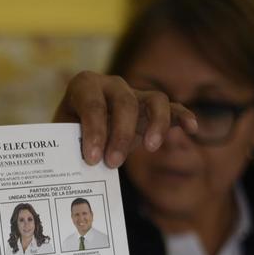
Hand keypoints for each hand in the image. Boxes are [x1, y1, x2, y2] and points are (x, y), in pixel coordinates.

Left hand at [53, 71, 197, 168]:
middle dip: (120, 135)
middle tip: (112, 163)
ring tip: (150, 148)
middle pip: (125, 102)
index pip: (92, 103)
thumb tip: (73, 170)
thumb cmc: (67, 136)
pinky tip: (191, 129)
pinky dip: (183, 116)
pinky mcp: (151, 109)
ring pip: (155, 99)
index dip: (94, 131)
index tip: (92, 159)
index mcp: (84, 86)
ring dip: (155, 124)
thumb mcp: (62, 139)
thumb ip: (69, 147)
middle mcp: (112, 84)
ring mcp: (135, 94)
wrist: (78, 132)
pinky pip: (172, 108)